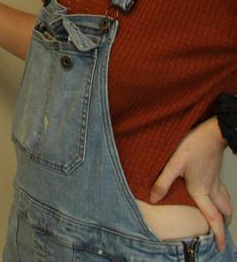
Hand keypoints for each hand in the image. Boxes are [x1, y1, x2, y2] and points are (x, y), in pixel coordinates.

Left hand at [150, 117, 231, 250]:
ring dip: (225, 212)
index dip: (217, 234)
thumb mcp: (174, 164)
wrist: (212, 133)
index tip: (220, 247)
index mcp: (201, 191)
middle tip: (220, 232)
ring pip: (226, 202)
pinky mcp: (217, 172)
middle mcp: (212, 189)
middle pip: (224, 213)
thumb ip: (163, 182)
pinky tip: (218, 195)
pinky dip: (224, 198)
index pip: (213, 218)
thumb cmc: (193, 146)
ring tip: (221, 218)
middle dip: (224, 224)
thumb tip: (153, 199)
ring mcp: (217, 180)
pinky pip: (224, 191)